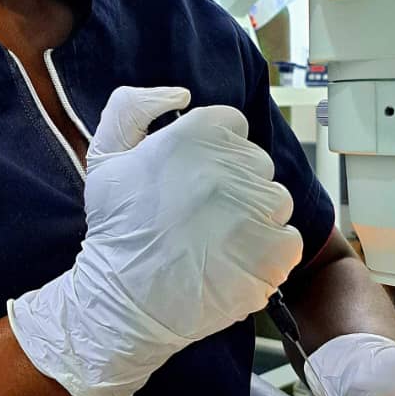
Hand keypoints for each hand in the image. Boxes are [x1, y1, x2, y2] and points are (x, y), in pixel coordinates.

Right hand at [8, 86, 303, 395]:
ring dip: (255, 218)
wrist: (124, 301)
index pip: (233, 127)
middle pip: (257, 164)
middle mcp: (235, 164)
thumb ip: (133, 107)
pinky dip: (270, 253)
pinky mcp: (275, 250)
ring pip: (275, 201)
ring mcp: (258, 208)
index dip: (215, 154)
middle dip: (236, 185)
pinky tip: (236, 263)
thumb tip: (181, 94)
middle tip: (203, 215)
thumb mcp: (106, 154)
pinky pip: (288, 240)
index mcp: (200, 133)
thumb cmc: (116, 229)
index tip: (196, 180)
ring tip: (218, 242)